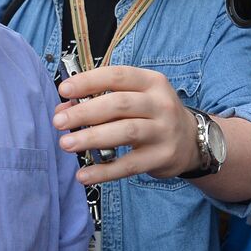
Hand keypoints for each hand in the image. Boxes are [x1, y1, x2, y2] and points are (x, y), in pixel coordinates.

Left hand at [54, 65, 199, 183]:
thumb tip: (63, 110)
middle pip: (119, 104)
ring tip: (66, 144)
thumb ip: (100, 100)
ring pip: (125, 132)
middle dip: (85, 112)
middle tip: (59, 122)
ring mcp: (164, 131)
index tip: (63, 90)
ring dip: (92, 138)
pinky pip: (130, 165)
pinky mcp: (162, 157)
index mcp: (151, 82)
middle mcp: (160, 104)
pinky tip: (83, 174)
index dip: (89, 81)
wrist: (191, 141)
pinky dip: (104, 171)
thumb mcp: (134, 99)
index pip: (117, 76)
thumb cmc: (152, 115)